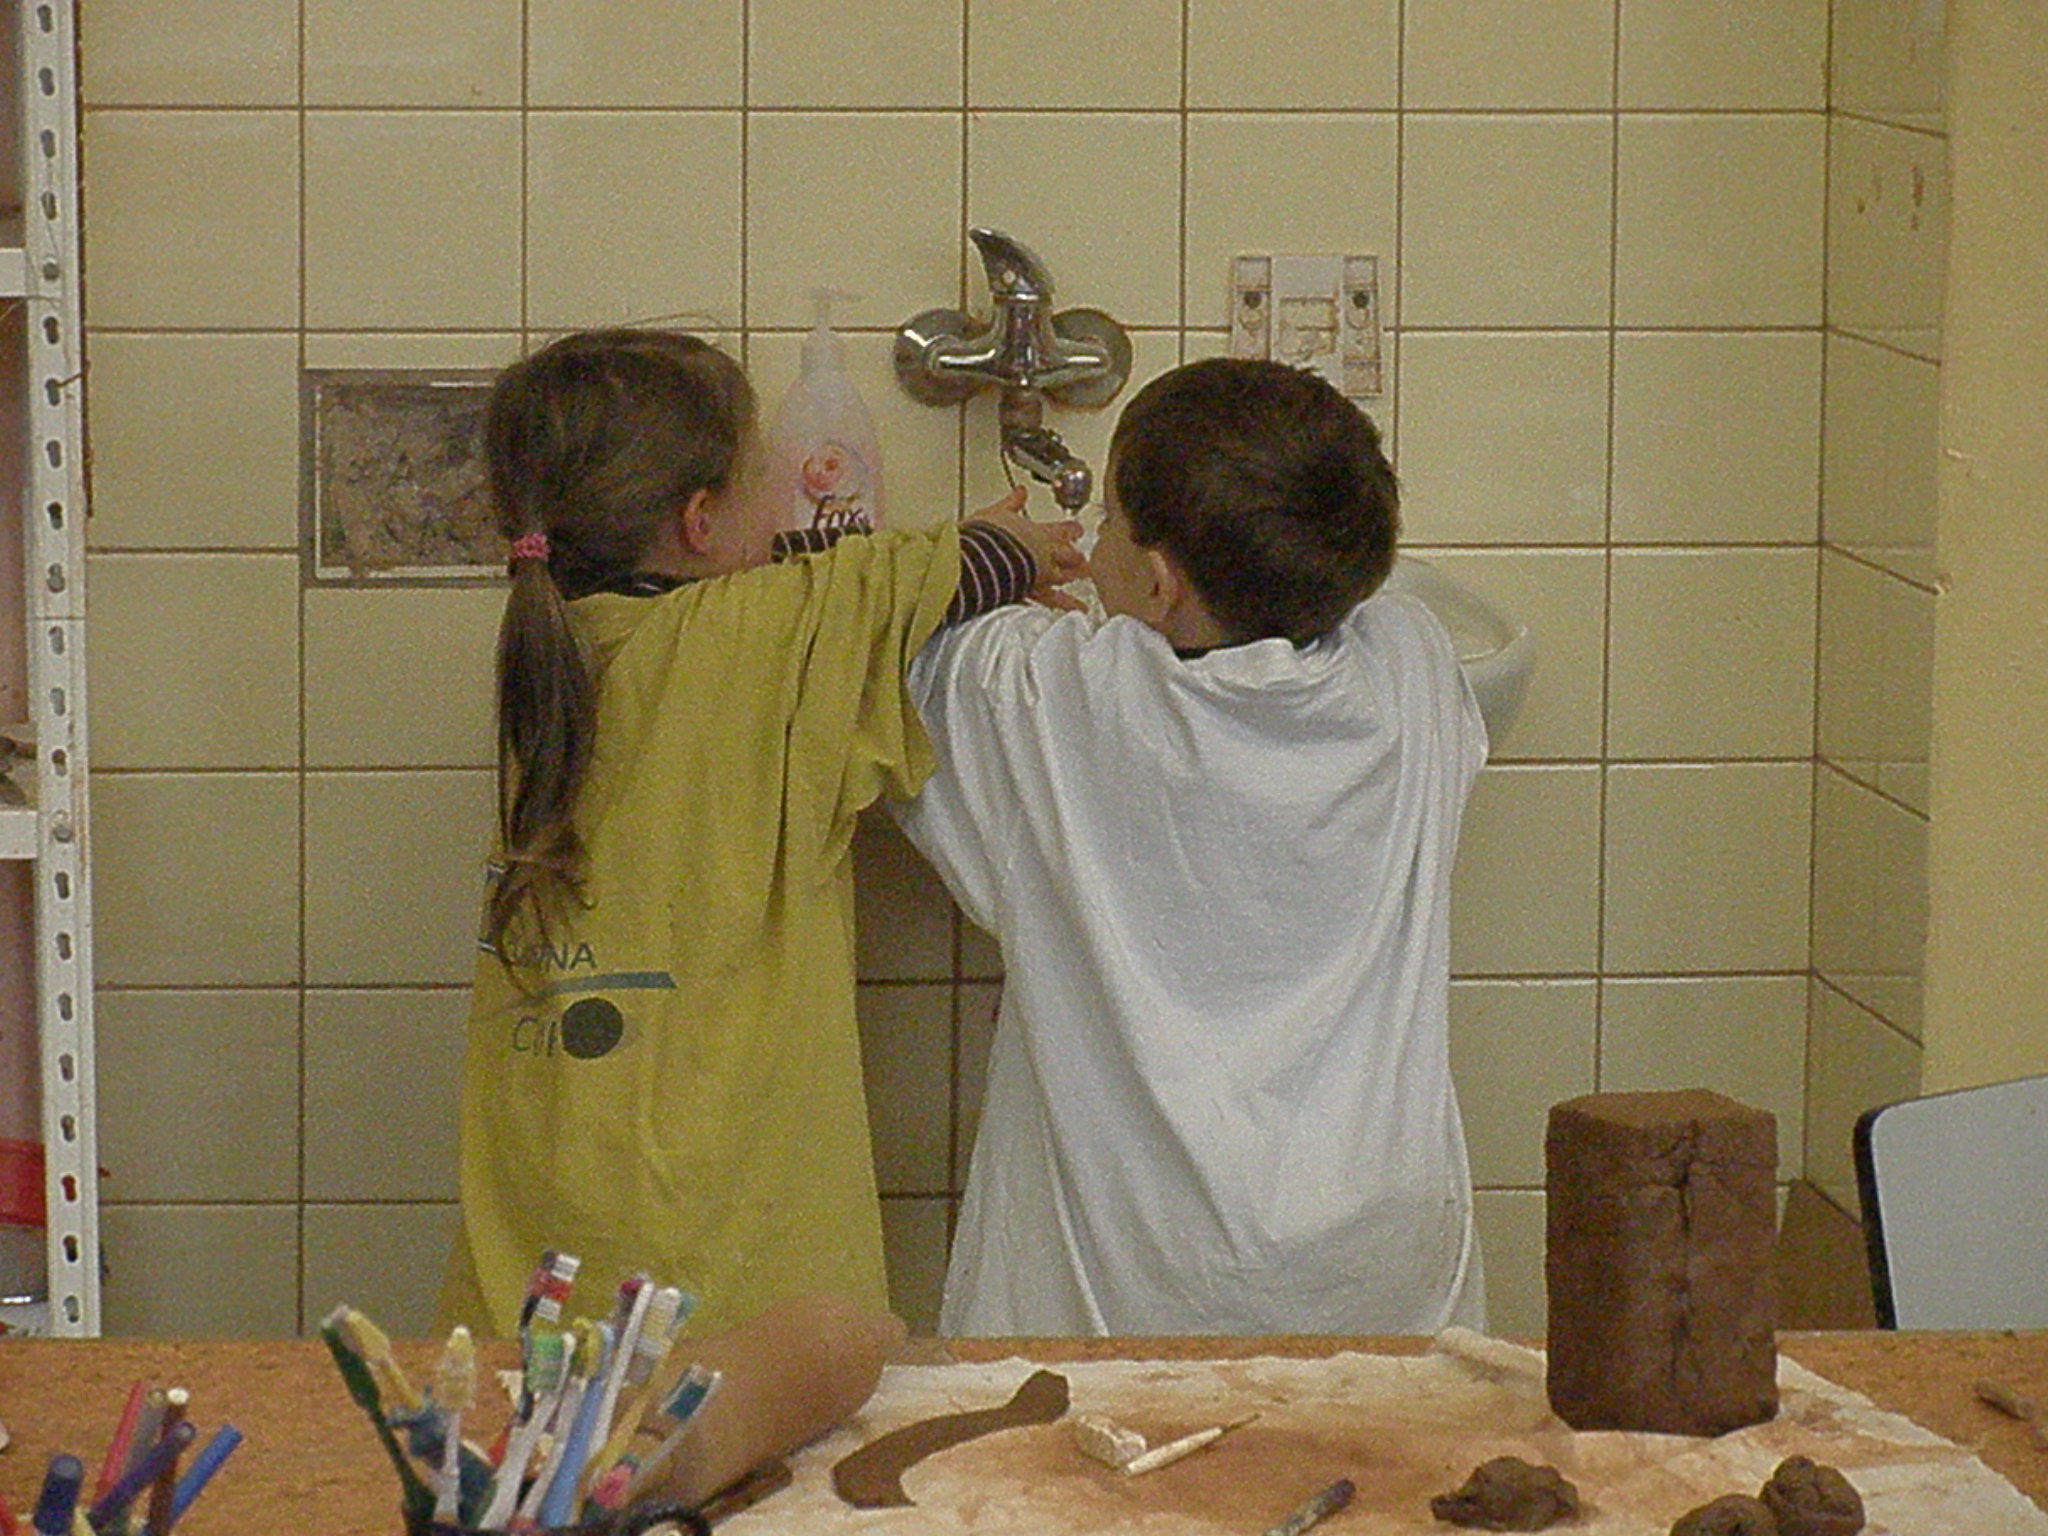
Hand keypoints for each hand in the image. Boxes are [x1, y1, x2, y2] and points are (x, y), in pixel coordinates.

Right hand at [968, 487, 1089, 611]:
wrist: (977, 559)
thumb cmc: (986, 536)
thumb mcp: (997, 513)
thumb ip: (1012, 503)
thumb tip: (1020, 492)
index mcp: (1038, 533)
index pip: (1063, 530)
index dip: (1072, 530)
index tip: (1078, 530)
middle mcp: (1043, 555)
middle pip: (1069, 556)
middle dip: (1077, 558)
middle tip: (1085, 561)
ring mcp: (1039, 574)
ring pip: (1064, 577)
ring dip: (1075, 579)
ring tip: (1084, 579)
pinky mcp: (1030, 591)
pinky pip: (1052, 600)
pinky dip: (1065, 604)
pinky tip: (1076, 610)